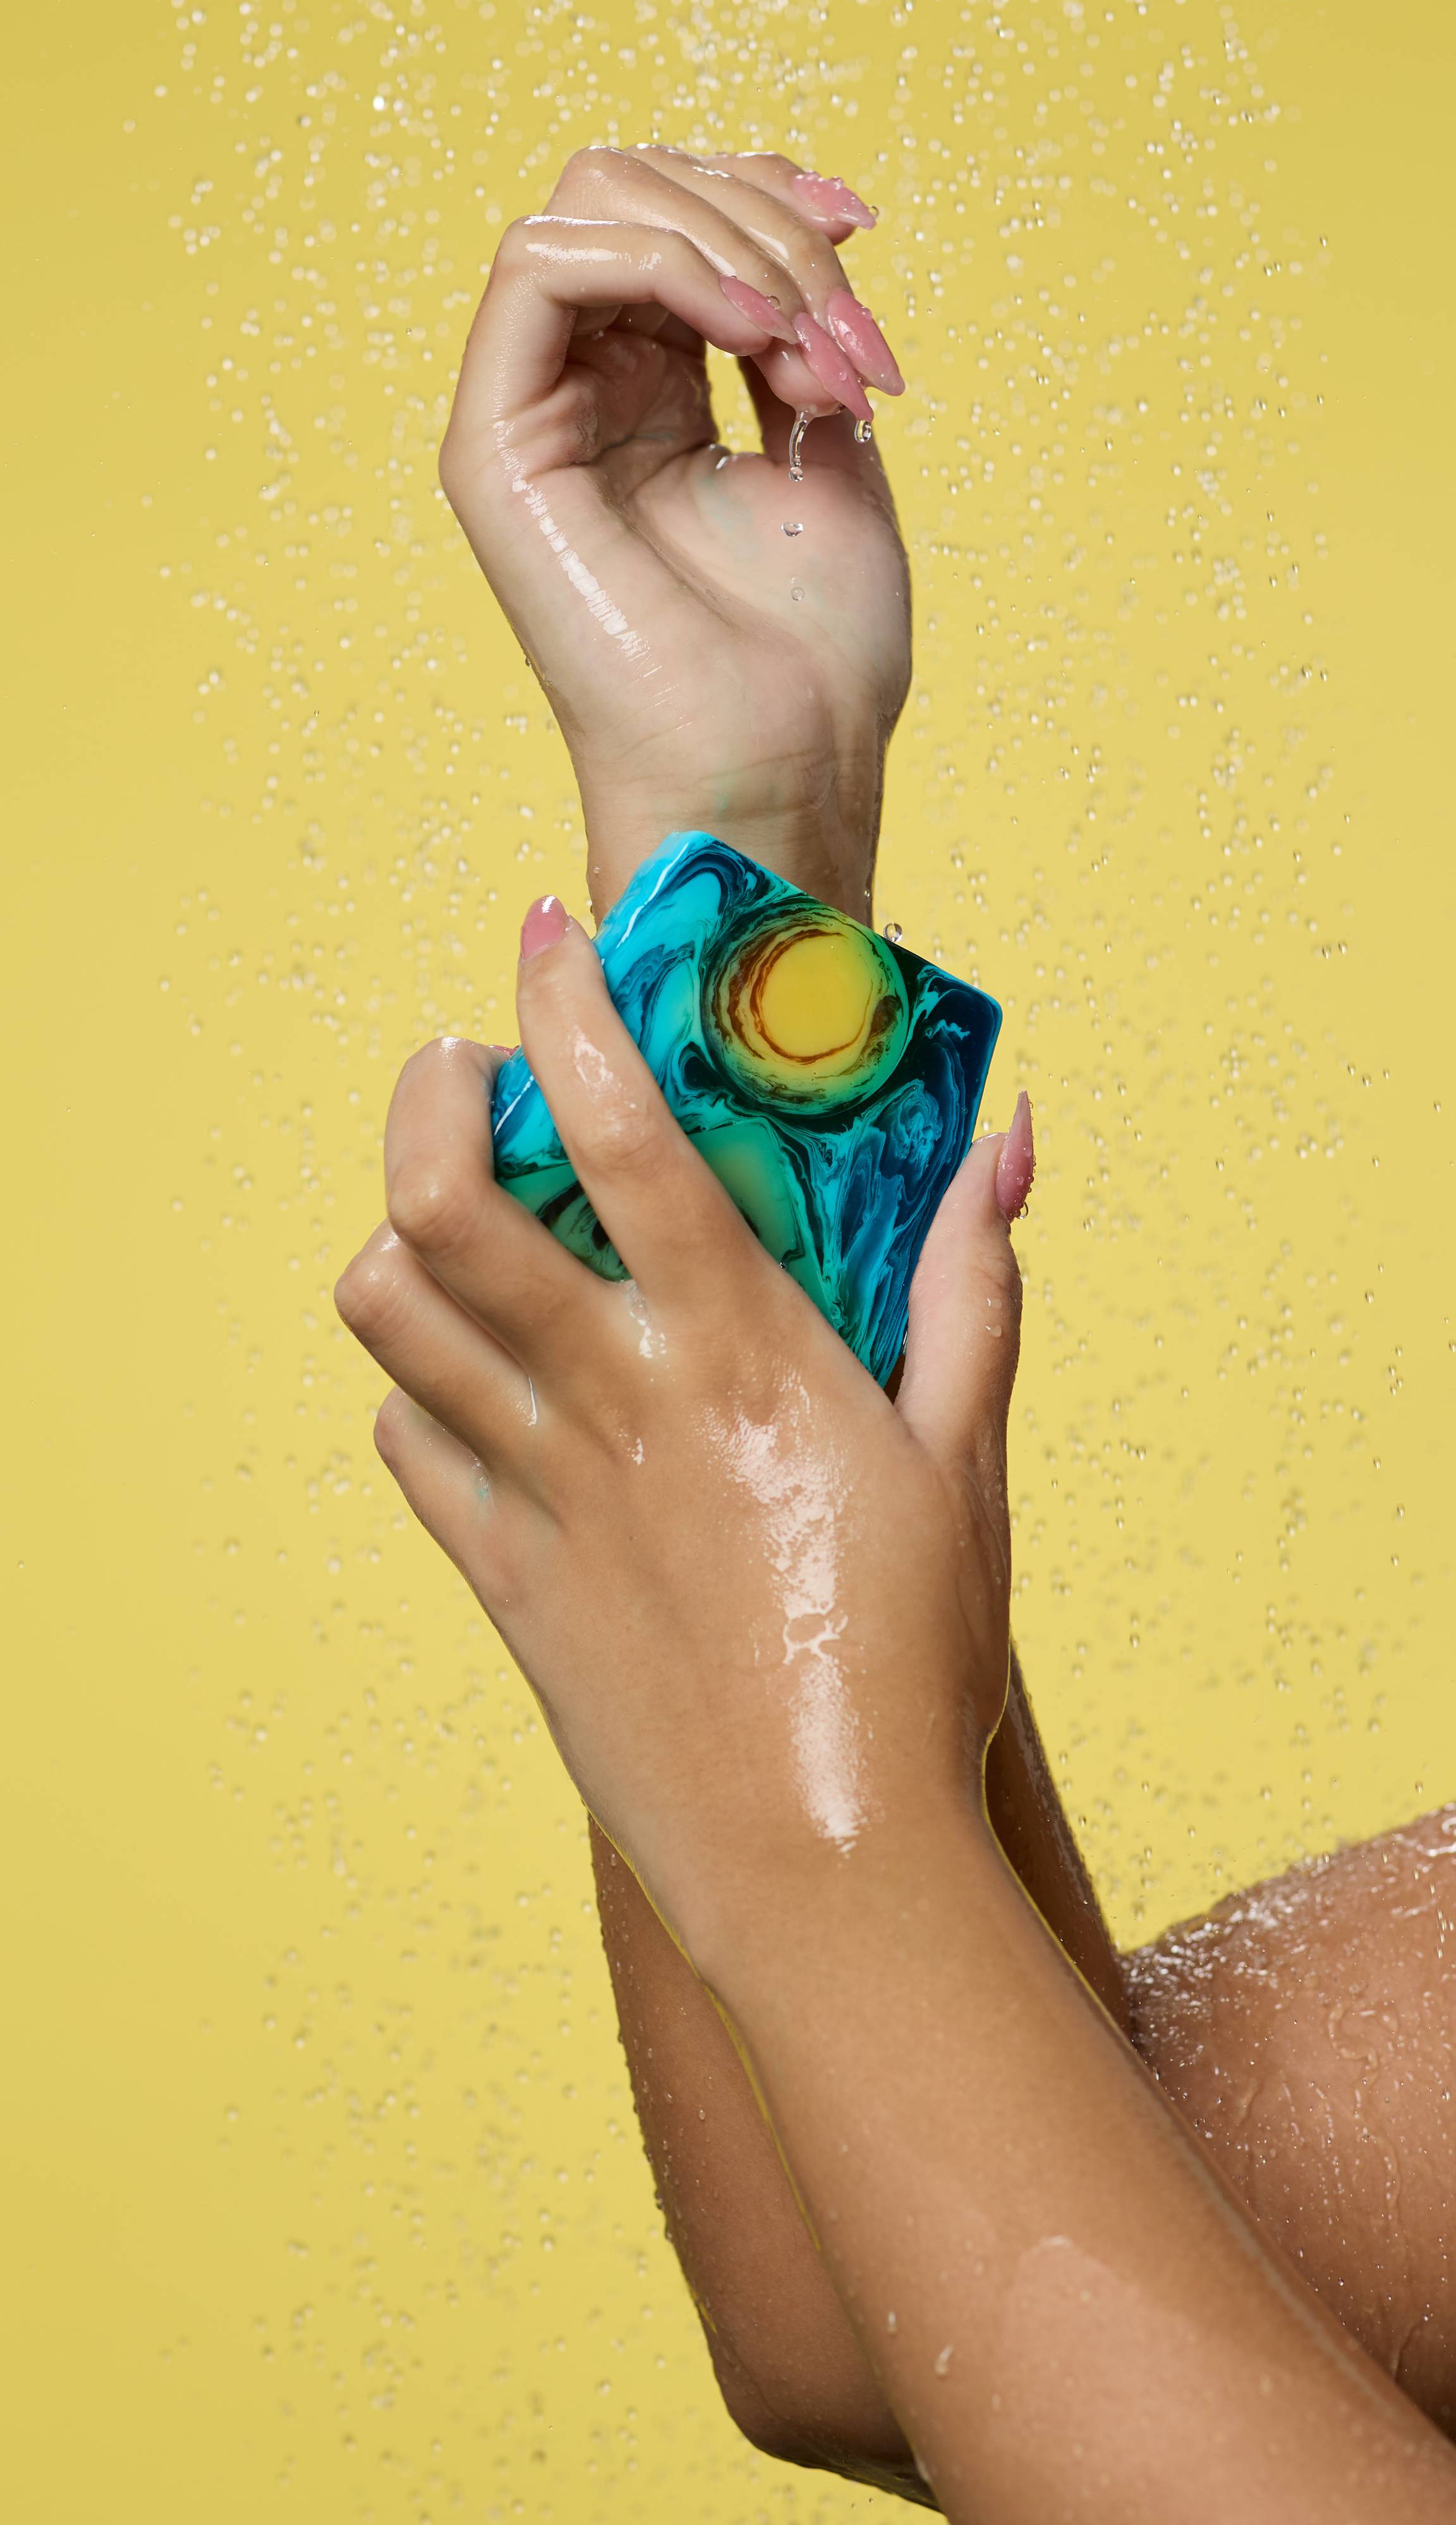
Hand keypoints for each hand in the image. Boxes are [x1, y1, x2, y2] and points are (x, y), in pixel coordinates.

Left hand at [334, 899, 1031, 1945]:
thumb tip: (1003, 1143)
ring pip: (390, 1317)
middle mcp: (617, 1403)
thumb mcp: (969, 1462)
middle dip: (428, 1097)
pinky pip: (407, 1447)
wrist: (831, 1869)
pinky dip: (418, 1386)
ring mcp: (543, 1494)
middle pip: (445, 1203)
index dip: (569, 1010)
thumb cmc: (919, 1664)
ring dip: (399, 1235)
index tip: (548, 936)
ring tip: (454, 1217)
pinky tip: (476, 1380)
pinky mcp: (503, 1583)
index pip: (626, 1134)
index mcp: (739, 1354)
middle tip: (466, 1069)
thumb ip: (971, 1289)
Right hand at [439, 147, 912, 918]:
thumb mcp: (830, 453)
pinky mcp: (494, 450)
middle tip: (838, 322)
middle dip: (761, 219)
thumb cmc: (814, 660)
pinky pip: (539, 266)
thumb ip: (794, 337)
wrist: (783, 771)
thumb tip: (800, 230)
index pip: (676, 216)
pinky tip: (745, 329)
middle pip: (629, 185)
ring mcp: (530, 419)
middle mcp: (581, 396)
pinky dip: (658, 260)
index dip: (769, 195)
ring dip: (726, 239)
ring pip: (587, 202)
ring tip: (804, 339)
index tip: (862, 233)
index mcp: (651, 396)